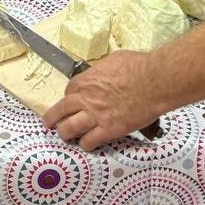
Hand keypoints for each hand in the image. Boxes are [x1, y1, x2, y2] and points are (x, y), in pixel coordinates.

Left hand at [42, 50, 162, 149]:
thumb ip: (103, 69)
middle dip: (52, 118)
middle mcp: (86, 98)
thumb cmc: (138, 66)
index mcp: (86, 80)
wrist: (155, 81)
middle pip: (60, 111)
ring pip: (68, 129)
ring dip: (65, 133)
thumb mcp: (114, 59)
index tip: (73, 101)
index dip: (70, 97)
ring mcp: (96, 116)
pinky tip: (87, 144)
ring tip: (65, 136)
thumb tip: (104, 72)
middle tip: (49, 123)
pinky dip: (86, 144)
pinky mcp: (109, 130)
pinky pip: (89, 141)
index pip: (69, 91)